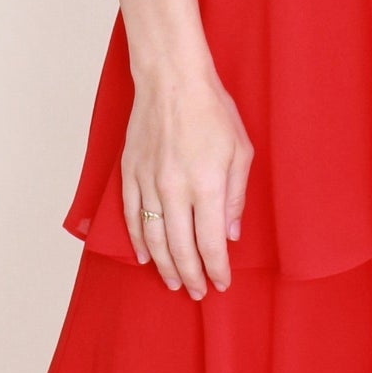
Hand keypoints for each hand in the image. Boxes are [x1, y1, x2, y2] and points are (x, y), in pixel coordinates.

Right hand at [123, 57, 253, 297]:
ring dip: (163, 264)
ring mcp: (148, 183)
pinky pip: (132, 216)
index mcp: (207, 186)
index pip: (211, 243)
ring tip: (172, 282)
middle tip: (196, 292)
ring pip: (154, 237)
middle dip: (190, 275)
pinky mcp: (130, 173)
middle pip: (180, 247)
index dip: (215, 269)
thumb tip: (230, 234)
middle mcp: (175, 190)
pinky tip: (144, 256)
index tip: (220, 284)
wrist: (172, 80)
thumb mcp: (241, 152)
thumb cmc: (212, 111)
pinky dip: (137, 240)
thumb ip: (235, 196)